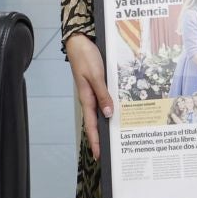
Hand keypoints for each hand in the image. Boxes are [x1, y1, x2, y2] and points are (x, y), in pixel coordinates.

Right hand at [65, 34, 113, 159]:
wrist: (80, 42)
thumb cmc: (86, 57)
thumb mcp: (96, 76)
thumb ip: (102, 94)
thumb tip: (108, 114)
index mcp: (86, 98)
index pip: (91, 125)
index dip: (95, 141)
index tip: (99, 155)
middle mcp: (89, 99)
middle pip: (95, 123)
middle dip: (100, 138)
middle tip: (108, 153)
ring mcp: (92, 93)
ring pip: (99, 114)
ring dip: (105, 126)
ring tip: (114, 138)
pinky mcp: (97, 86)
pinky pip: (103, 103)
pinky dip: (109, 111)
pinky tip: (116, 114)